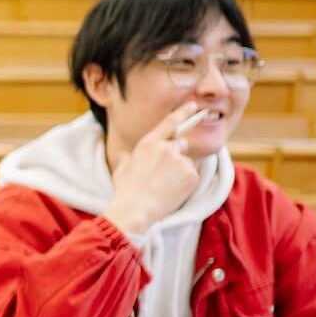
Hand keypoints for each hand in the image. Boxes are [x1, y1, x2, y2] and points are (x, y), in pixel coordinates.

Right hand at [105, 100, 203, 234]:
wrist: (135, 210)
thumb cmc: (125, 191)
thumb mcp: (121, 170)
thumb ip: (126, 159)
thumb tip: (124, 154)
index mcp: (148, 144)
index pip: (170, 123)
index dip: (183, 112)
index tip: (194, 106)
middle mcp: (166, 148)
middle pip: (181, 144)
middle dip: (177, 155)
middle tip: (165, 174)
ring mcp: (180, 160)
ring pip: (187, 163)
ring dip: (180, 172)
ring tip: (164, 187)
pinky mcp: (191, 174)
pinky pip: (192, 176)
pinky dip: (186, 184)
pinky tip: (172, 192)